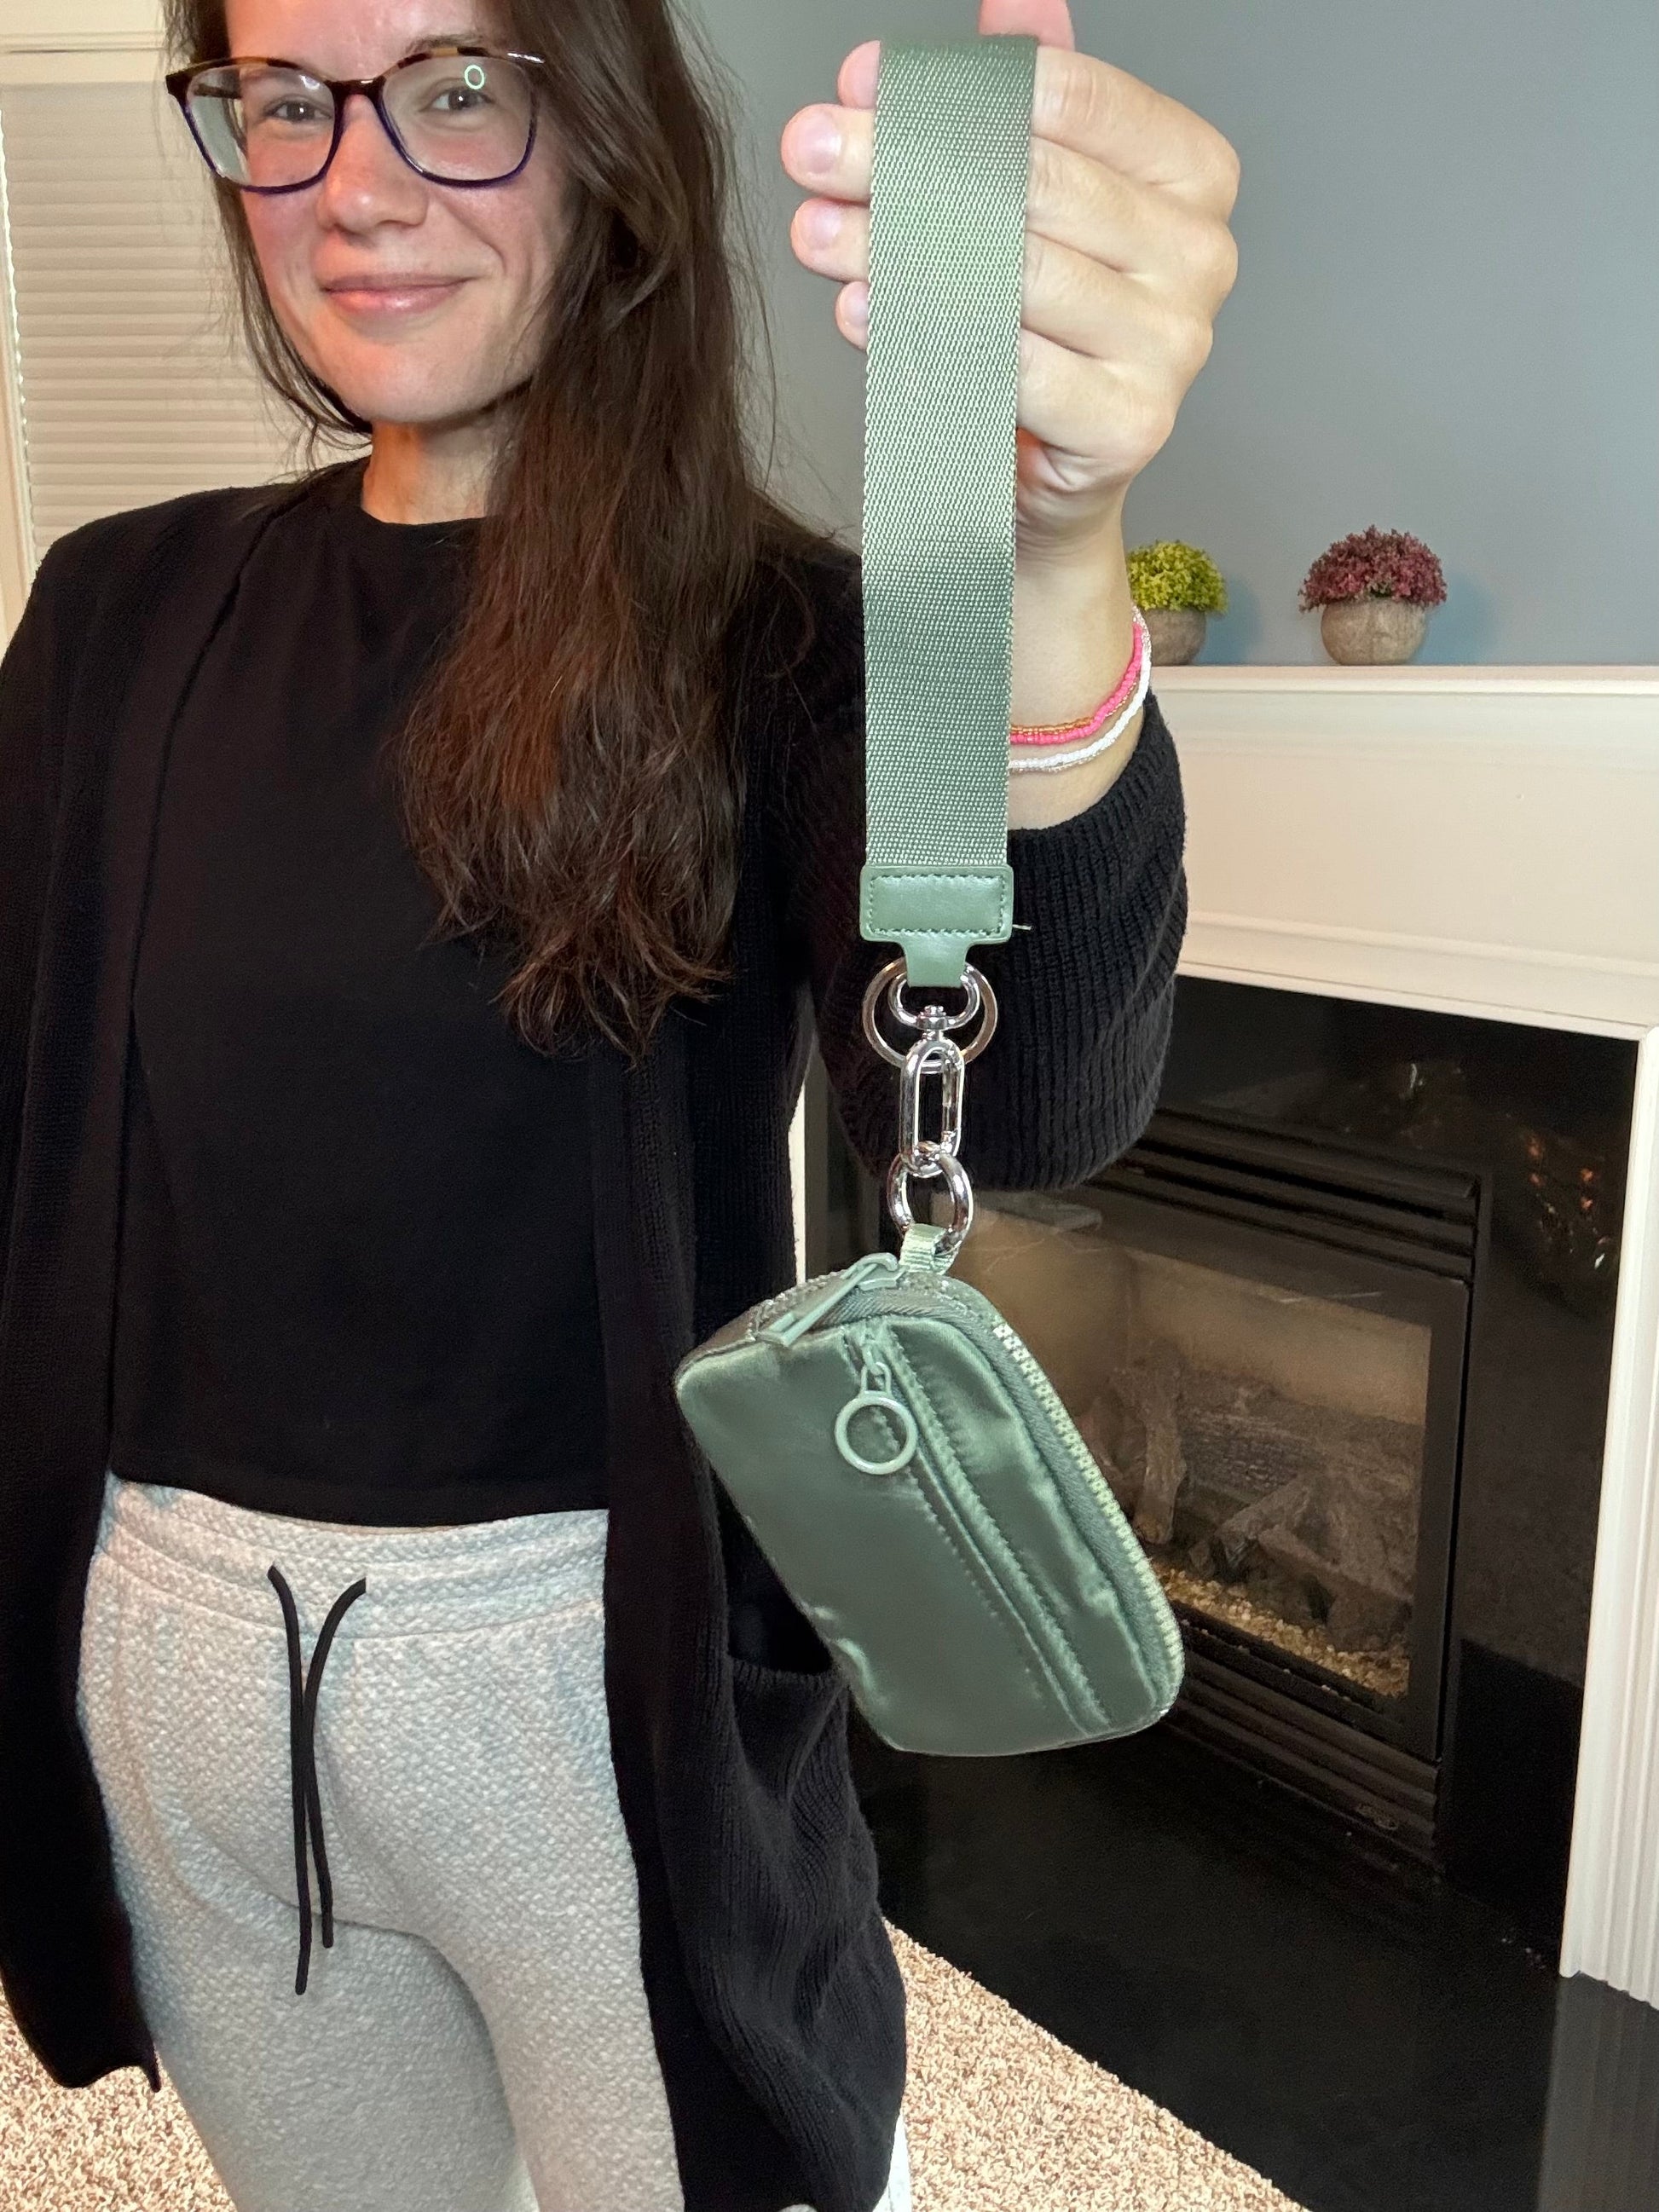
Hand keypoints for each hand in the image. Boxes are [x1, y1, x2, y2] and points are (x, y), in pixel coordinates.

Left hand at [780, 0, 1239, 563]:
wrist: (1053, 476)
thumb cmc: (1043, 329)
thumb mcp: (1038, 203)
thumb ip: (1031, 105)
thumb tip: (1006, 7)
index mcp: (1192, 175)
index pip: (1080, 101)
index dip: (963, 86)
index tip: (862, 84)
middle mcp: (1199, 255)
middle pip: (1036, 185)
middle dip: (906, 161)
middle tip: (813, 149)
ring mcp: (1173, 346)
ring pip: (1015, 276)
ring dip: (897, 247)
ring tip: (816, 229)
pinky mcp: (1127, 424)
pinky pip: (1011, 367)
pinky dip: (926, 335)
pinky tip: (862, 308)